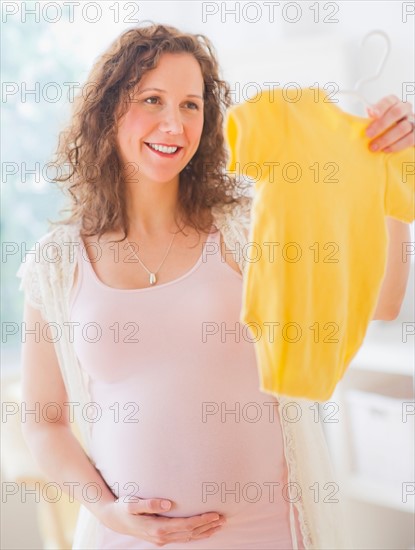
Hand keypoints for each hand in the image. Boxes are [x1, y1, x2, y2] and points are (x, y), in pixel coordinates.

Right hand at [98, 497, 225, 546]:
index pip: (186, 526)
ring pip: (188, 538)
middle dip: (208, 526)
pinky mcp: (161, 537)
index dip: (201, 521)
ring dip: (204, 532)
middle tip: (224, 519)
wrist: (114, 519)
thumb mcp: (132, 503)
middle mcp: (161, 536)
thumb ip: (149, 503)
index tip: (215, 514)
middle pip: (190, 533)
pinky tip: (203, 530)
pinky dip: (195, 534)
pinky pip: (182, 538)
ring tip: (219, 525)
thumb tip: (168, 504)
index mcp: (157, 528)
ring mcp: (161, 539)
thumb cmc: (123, 508)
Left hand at [365, 95, 413, 152]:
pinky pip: (410, 139)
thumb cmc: (385, 126)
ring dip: (386, 138)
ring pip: (403, 127)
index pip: (389, 101)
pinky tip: (386, 150)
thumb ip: (374, 116)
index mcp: (395, 103)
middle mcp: (406, 109)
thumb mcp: (378, 119)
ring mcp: (413, 120)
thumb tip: (368, 111)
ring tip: (374, 147)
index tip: (371, 115)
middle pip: (396, 112)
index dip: (380, 107)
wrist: (401, 136)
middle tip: (368, 134)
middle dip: (381, 124)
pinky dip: (396, 146)